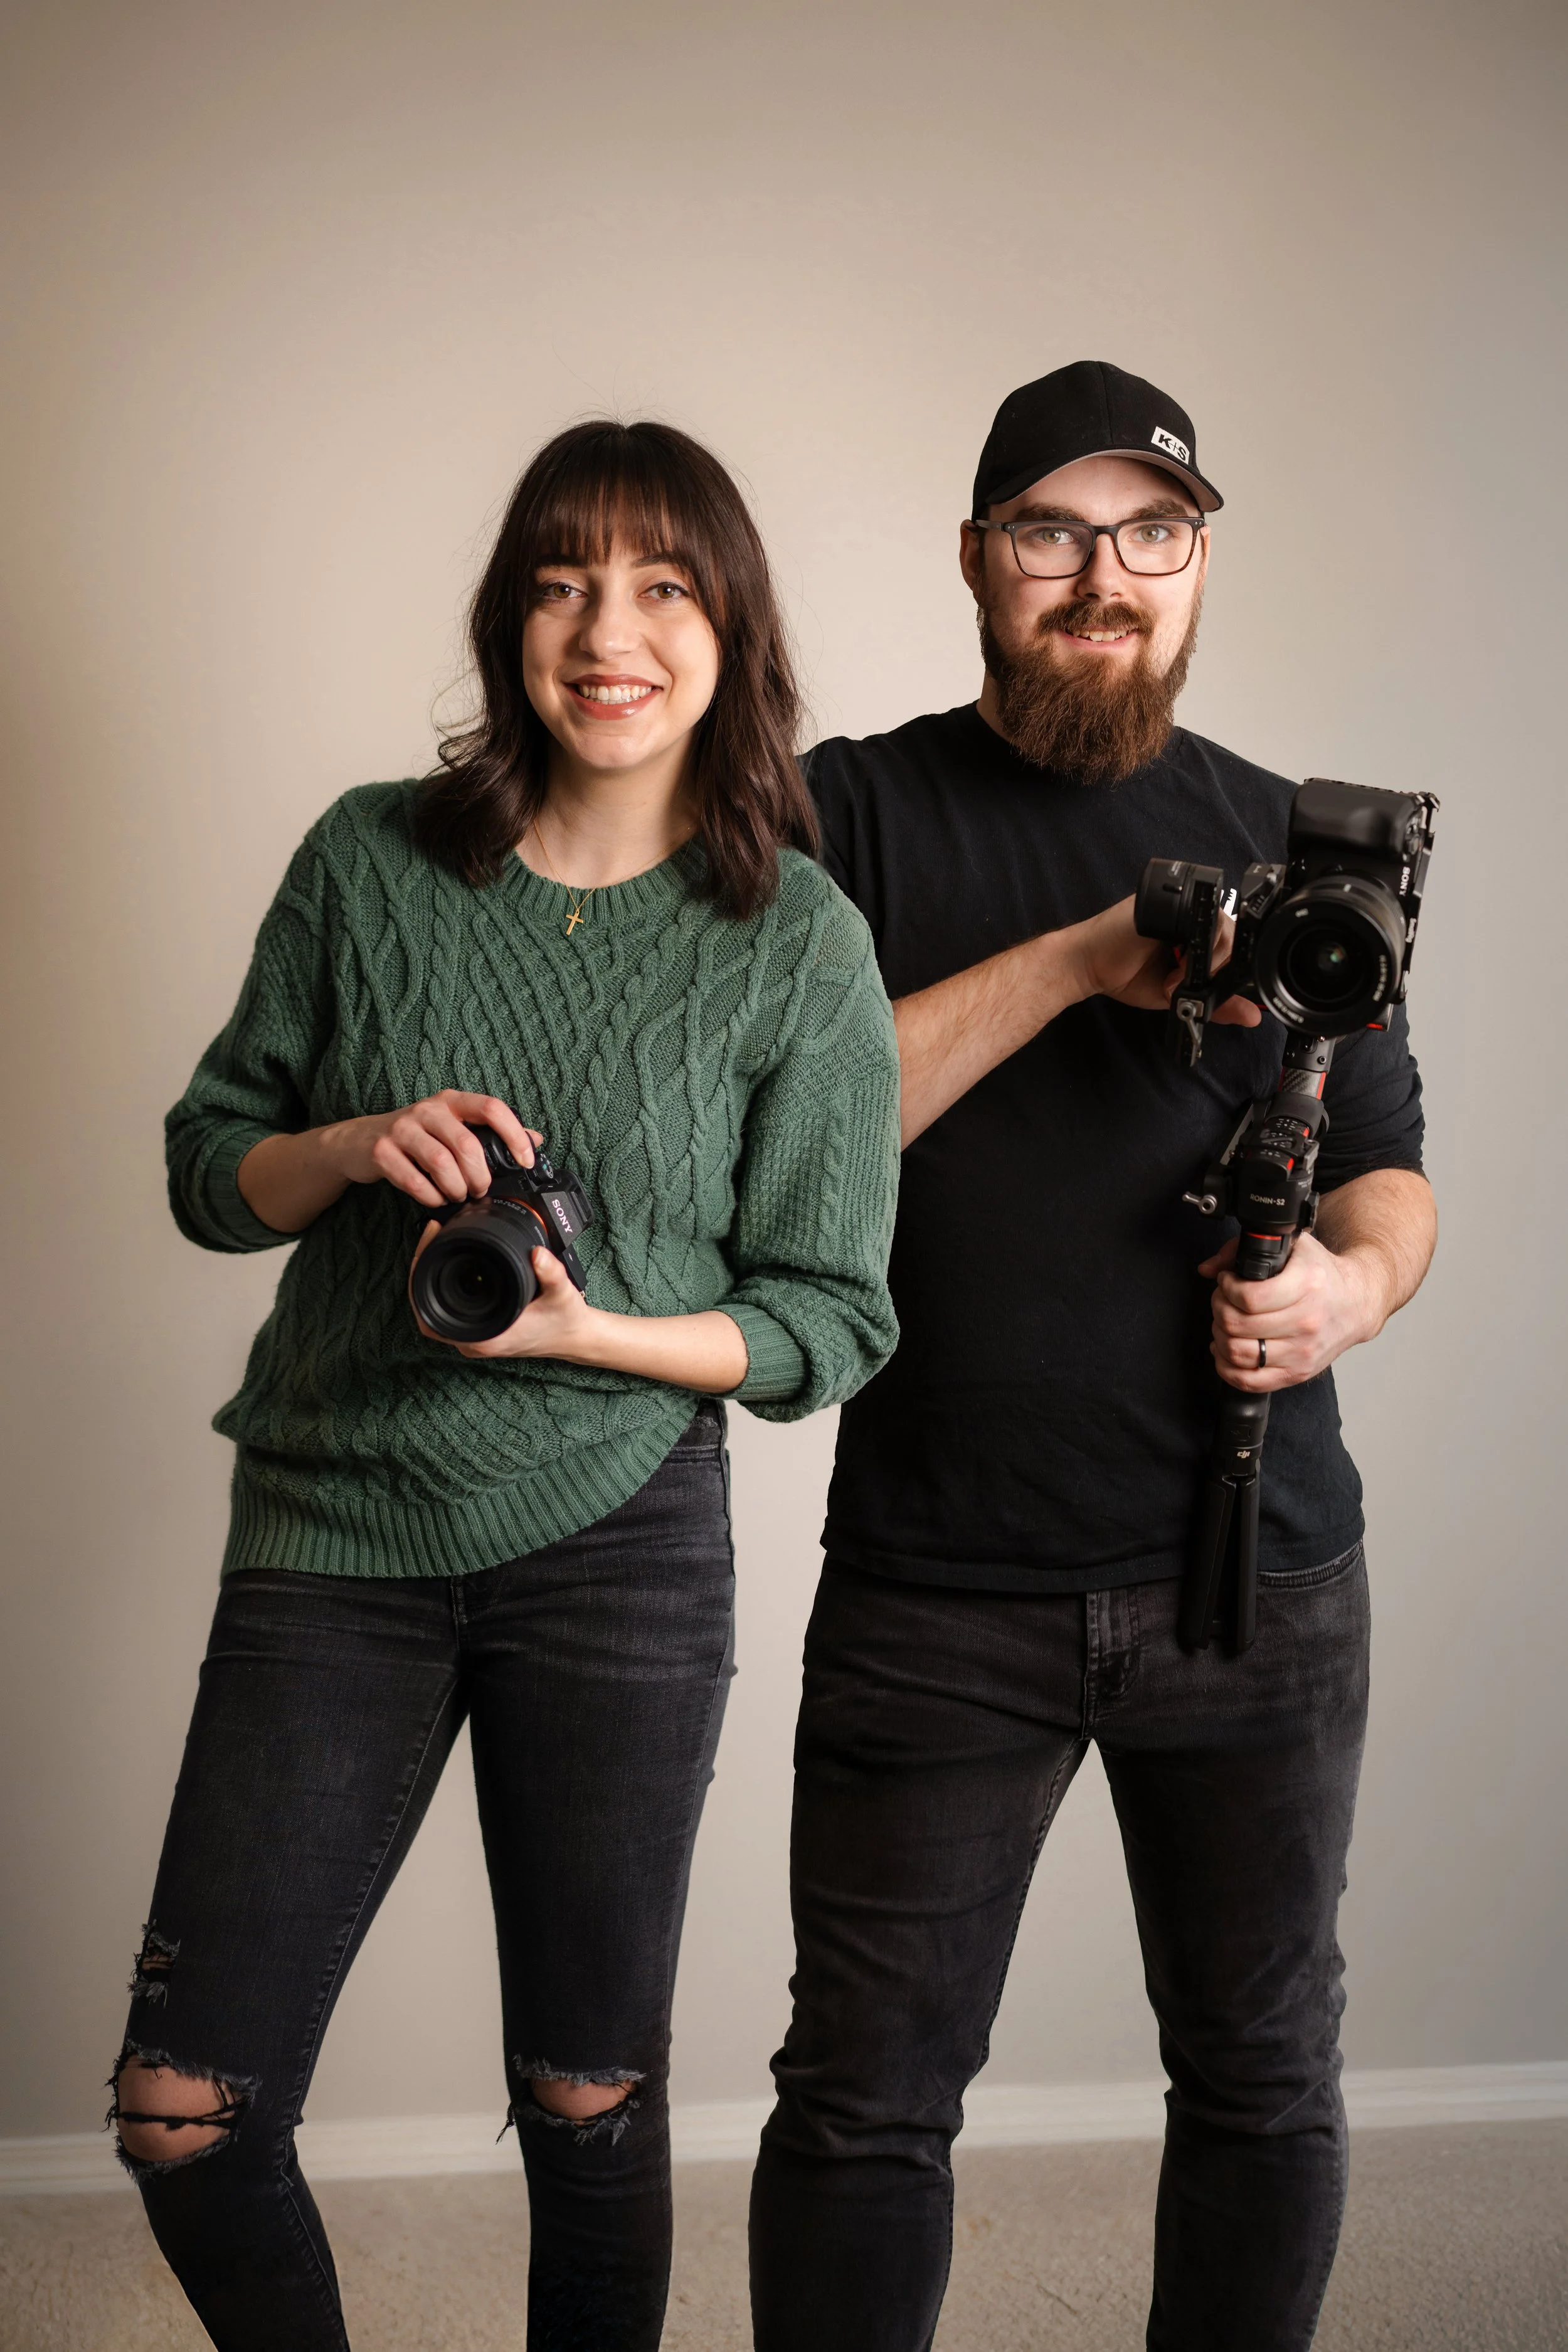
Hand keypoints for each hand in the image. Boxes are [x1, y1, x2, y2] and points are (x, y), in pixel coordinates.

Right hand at [326, 1091, 541, 1209]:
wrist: (357, 1141)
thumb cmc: (415, 1136)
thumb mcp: (452, 1126)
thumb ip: (490, 1132)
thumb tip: (536, 1138)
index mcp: (451, 1102)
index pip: (492, 1107)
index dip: (514, 1135)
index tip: (525, 1160)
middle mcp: (427, 1110)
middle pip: (466, 1143)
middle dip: (479, 1175)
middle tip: (480, 1190)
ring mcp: (402, 1128)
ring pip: (441, 1162)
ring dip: (455, 1187)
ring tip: (457, 1195)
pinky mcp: (381, 1150)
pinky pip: (412, 1180)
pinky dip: (429, 1196)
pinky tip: (434, 1199)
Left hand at [409, 1228, 599, 1361]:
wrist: (575, 1338)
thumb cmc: (565, 1322)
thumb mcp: (562, 1294)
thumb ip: (552, 1274)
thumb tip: (537, 1253)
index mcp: (484, 1337)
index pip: (430, 1309)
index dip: (421, 1273)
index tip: (431, 1239)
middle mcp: (473, 1341)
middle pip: (425, 1304)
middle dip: (423, 1265)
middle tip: (432, 1232)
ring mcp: (473, 1337)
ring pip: (434, 1306)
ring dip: (430, 1275)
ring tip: (437, 1240)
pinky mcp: (478, 1329)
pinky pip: (447, 1308)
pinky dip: (442, 1284)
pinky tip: (450, 1259)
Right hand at [1073, 897, 1261, 1028]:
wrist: (1089, 965)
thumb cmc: (1125, 974)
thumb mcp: (1177, 996)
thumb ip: (1215, 1004)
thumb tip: (1253, 1017)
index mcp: (1195, 936)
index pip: (1231, 946)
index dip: (1228, 968)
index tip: (1210, 991)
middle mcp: (1191, 918)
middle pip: (1230, 935)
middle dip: (1216, 969)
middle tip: (1182, 987)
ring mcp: (1181, 907)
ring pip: (1221, 926)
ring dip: (1206, 962)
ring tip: (1173, 980)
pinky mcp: (1170, 903)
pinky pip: (1201, 917)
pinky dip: (1197, 945)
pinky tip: (1176, 962)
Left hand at [1199, 1231, 1387, 1390]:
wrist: (1356, 1304)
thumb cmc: (1321, 1274)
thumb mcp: (1292, 1245)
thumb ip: (1244, 1249)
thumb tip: (1208, 1268)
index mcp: (1307, 1285)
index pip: (1248, 1297)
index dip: (1226, 1288)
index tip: (1227, 1281)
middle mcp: (1306, 1321)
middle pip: (1237, 1325)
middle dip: (1219, 1308)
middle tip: (1224, 1300)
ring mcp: (1302, 1352)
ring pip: (1238, 1353)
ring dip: (1220, 1336)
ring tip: (1226, 1323)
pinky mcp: (1297, 1373)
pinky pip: (1249, 1381)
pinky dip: (1227, 1367)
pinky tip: (1226, 1350)